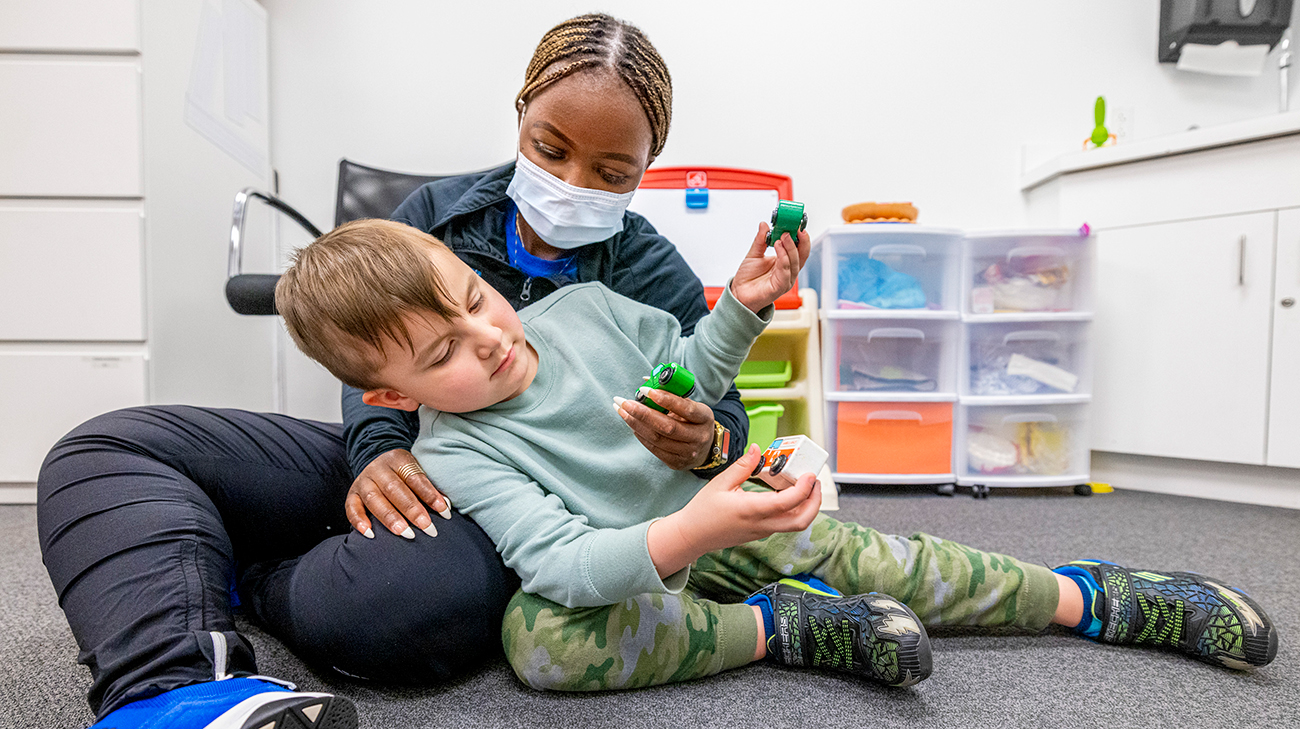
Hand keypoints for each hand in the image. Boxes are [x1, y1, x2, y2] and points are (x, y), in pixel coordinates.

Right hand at [345, 449, 450, 538]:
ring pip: (374, 499)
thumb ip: (427, 487)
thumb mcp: (415, 470)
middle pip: (395, 489)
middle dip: (412, 510)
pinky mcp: (352, 493)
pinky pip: (351, 507)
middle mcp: (378, 469)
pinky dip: (359, 521)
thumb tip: (446, 508)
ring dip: (390, 518)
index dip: (430, 495)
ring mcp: (363, 481)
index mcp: (398, 460)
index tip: (445, 512)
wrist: (376, 459)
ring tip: (405, 533)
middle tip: (427, 527)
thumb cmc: (403, 472)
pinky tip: (370, 534)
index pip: (415, 478)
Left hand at [613, 388, 715, 469]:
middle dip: (642, 413)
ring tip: (622, 411)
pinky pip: (654, 448)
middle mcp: (699, 437)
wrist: (705, 448)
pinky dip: (640, 435)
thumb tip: (647, 380)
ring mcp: (688, 453)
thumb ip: (672, 393)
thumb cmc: (694, 421)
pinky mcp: (676, 463)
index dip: (665, 399)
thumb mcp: (691, 405)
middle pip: (668, 427)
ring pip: (657, 439)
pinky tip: (632, 424)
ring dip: (636, 424)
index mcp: (704, 418)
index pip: (685, 408)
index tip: (644, 390)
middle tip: (624, 402)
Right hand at [646, 445, 821, 576]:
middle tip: (816, 483)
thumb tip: (757, 449)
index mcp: (751, 510)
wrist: (693, 536)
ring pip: (795, 524)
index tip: (810, 475)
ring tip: (805, 485)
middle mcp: (761, 524)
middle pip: (801, 521)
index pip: (788, 502)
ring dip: (806, 506)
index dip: (804, 489)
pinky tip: (788, 492)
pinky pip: (784, 523)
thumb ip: (742, 466)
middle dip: (815, 503)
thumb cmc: (703, 511)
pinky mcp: (761, 533)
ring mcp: (763, 531)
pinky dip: (794, 509)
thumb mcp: (720, 483)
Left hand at [729, 222, 811, 313]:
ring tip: (783, 236)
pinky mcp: (779, 287)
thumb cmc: (748, 278)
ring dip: (790, 247)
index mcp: (785, 262)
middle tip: (793, 228)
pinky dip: (783, 258)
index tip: (798, 224)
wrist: (738, 293)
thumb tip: (764, 225)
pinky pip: (785, 271)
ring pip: (794, 262)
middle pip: (802, 255)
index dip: (801, 236)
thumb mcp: (754, 254)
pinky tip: (778, 247)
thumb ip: (760, 240)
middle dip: (800, 240)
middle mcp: (788, 271)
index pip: (799, 248)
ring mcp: (785, 280)